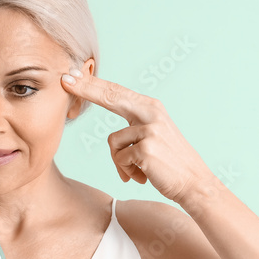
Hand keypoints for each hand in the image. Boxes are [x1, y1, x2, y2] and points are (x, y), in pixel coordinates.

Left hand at [61, 69, 212, 202]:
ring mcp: (150, 129)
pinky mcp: (146, 148)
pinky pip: (120, 159)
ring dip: (121, 163)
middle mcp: (151, 113)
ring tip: (138, 171)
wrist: (193, 183)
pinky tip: (144, 176)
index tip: (72, 75)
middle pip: (110, 97)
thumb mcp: (152, 136)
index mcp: (151, 108)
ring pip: (113, 143)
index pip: (116, 92)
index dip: (93, 84)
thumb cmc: (168, 163)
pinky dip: (127, 172)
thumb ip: (133, 126)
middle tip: (65, 79)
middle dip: (86, 89)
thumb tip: (110, 129)